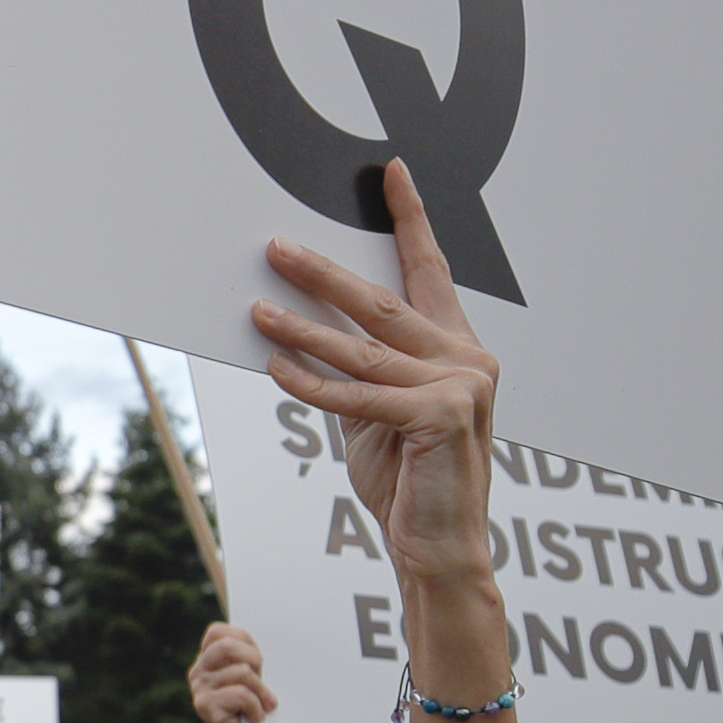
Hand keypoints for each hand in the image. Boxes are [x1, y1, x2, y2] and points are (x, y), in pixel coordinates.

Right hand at [185, 625, 291, 722]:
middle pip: (226, 646)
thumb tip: (268, 642)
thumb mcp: (257, 679)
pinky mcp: (205, 707)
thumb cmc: (259, 712)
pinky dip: (257, 707)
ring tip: (266, 706)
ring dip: (262, 690)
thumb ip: (250, 659)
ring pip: (241, 672)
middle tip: (263, 677)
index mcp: (209, 661)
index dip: (242, 638)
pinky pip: (240, 694)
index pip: (217, 632)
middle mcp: (198, 672)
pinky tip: (257, 718)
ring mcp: (200, 689)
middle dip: (253, 659)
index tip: (258, 659)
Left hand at [253, 159, 499, 595]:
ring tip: (255, 309)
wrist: (441, 548)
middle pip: (381, 303)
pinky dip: (312, 383)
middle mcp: (467, 358)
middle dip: (323, 273)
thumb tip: (297, 331)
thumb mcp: (378, 415)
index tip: (392, 173)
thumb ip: (357, 371)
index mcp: (458, 347)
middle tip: (274, 247)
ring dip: (301, 327)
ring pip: (362, 348)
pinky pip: (358, 396)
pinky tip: (275, 367)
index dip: (410, 220)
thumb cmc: (410, 481)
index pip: (430, 272)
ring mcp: (460, 386)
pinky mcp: (440, 418)